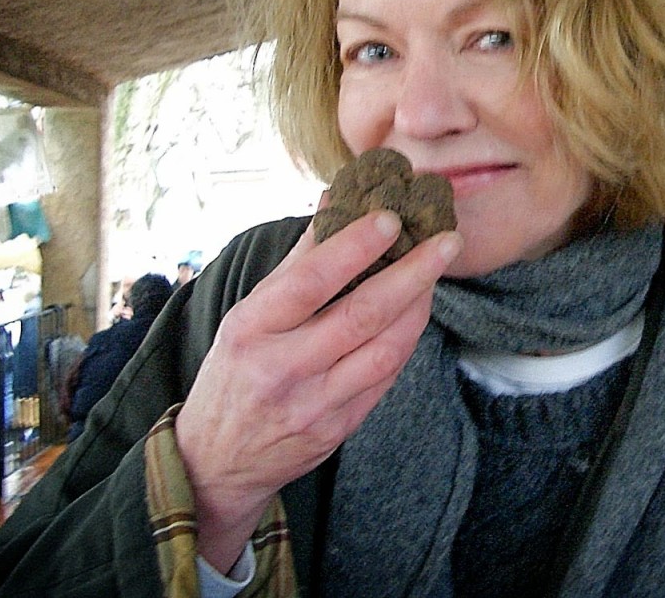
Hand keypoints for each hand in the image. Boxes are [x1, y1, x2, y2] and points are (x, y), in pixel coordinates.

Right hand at [174, 206, 461, 573]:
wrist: (217, 462)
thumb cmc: (234, 372)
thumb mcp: (246, 315)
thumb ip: (295, 262)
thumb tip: (333, 202)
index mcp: (252, 328)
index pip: (310, 281)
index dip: (354, 247)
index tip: (390, 218)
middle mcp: (283, 367)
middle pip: (361, 315)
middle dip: (412, 273)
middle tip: (446, 241)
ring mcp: (315, 404)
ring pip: (385, 350)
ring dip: (419, 306)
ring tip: (436, 271)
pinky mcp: (339, 428)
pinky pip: (386, 378)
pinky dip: (407, 340)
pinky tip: (417, 312)